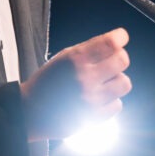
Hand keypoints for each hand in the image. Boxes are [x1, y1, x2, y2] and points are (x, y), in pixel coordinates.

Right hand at [20, 27, 131, 141]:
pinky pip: (117, 105)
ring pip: (124, 83)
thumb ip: (88, 51)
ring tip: (105, 83)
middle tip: (113, 62)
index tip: (121, 37)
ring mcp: (90, 99)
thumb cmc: (47, 82)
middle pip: (122, 61)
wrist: (30, 111)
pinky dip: (110, 101)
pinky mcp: (93, 118)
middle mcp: (84, 78)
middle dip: (119, 59)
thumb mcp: (62, 58)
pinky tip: (98, 99)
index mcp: (75, 59)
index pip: (110, 43)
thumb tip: (117, 42)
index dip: (120, 37)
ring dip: (117, 81)